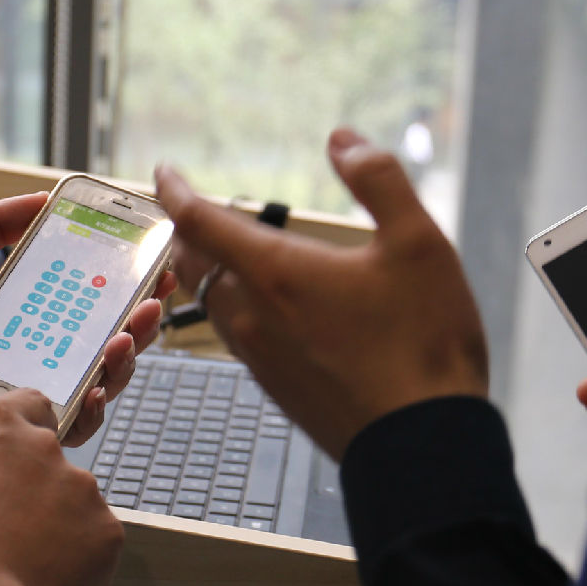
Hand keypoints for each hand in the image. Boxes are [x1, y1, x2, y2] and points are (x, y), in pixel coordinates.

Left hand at [0, 194, 173, 442]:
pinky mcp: (11, 417)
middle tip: (150, 305)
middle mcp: (37, 351)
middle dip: (142, 325)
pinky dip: (87, 410)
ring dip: (124, 364)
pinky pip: (62, 424)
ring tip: (125, 340)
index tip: (158, 267)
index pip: (96, 303)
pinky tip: (96, 387)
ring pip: (98, 385)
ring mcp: (27, 385)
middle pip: (110, 345)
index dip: (133, 288)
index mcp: (31, 311)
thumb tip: (45, 196)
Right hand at [0, 389, 123, 585]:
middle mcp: (44, 445)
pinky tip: (39, 581)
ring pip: (73, 500)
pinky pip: (93, 541)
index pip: (27, 405)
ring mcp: (83, 487)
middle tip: (3, 525)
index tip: (6, 461)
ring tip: (16, 562)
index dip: (19, 433)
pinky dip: (75, 558)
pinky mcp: (106, 531)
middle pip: (49, 456)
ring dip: (54, 523)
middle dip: (32, 485)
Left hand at [154, 128, 487, 460]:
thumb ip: (378, 179)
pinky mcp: (276, 388)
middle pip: (195, 264)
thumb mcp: (419, 244)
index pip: (199, 221)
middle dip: (190, 231)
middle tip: (195, 210)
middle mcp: (253, 316)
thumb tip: (341, 140)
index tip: (163, 172)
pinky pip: (238, 337)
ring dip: (211, 272)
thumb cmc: (424, 345)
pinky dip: (237, 308)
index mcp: (275, 273)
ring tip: (230, 252)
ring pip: (214, 304)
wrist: (422, 445)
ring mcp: (260, 358)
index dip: (175, 191)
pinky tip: (271, 307)